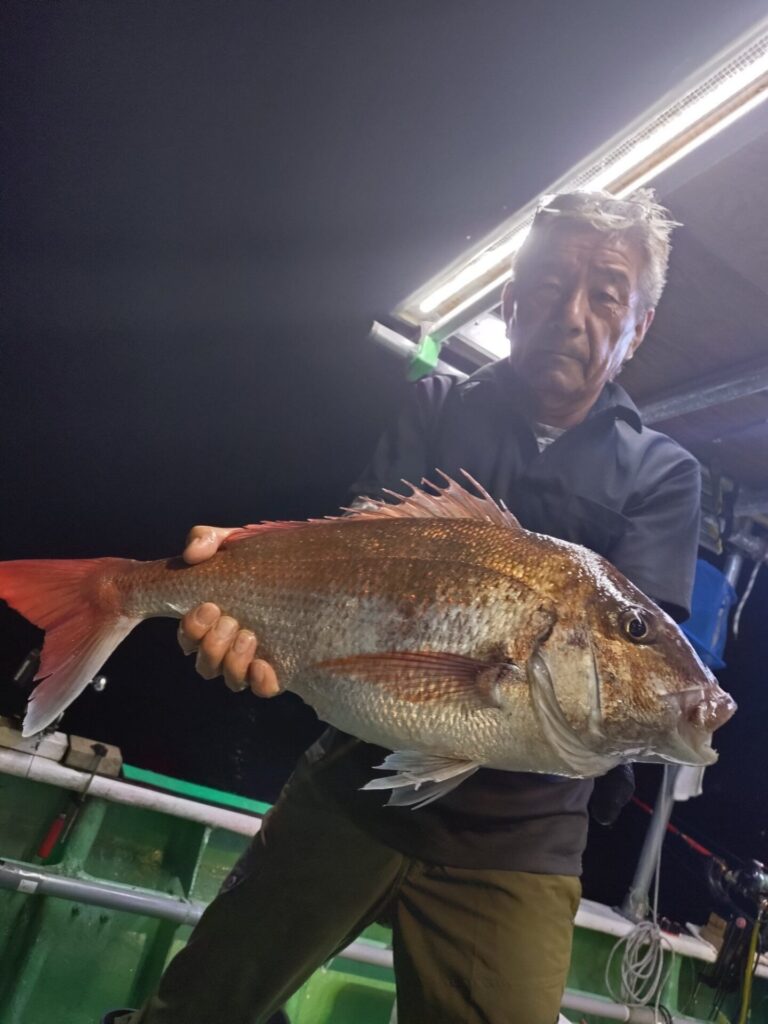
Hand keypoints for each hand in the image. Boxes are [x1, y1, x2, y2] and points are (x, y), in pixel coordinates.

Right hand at [177, 525, 280, 697]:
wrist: (311, 573)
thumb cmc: (264, 561)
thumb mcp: (235, 543)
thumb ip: (208, 539)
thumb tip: (192, 554)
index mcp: (212, 622)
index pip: (188, 639)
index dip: (191, 629)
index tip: (209, 606)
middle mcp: (229, 648)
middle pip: (205, 665)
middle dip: (211, 645)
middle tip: (228, 620)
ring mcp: (255, 661)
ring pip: (231, 680)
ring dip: (233, 661)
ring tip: (248, 635)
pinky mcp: (281, 669)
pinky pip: (264, 689)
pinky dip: (260, 681)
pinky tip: (265, 664)